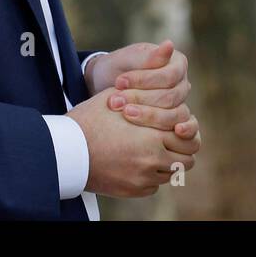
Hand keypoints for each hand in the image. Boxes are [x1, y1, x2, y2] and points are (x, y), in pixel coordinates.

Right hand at [67, 87, 201, 197]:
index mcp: (153, 135)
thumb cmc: (90, 120)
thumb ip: (146, 92)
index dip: (187, 129)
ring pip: (172, 174)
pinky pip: (155, 186)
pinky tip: (141, 163)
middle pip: (187, 159)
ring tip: (157, 150)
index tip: (179, 125)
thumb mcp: (117, 96)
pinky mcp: (132, 191)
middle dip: (183, 148)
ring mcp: (142, 179)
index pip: (189, 136)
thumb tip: (162, 65)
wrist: (66, 151)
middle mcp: (152, 160)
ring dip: (169, 162)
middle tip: (175, 140)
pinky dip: (153, 176)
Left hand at [86, 40, 192, 140]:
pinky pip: (179, 130)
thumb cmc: (118, 68)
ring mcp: (180, 104)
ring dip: (147, 116)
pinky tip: (166, 135)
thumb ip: (148, 57)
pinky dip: (175, 133)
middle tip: (115, 102)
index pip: (168, 76)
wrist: (106, 87)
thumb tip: (169, 44)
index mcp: (177, 64)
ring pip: (173, 115)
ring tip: (124, 113)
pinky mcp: (172, 122)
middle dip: (140, 99)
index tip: (118, 82)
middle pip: (170, 97)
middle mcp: (182, 84)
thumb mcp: (127, 59)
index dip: (144, 80)